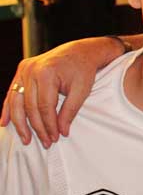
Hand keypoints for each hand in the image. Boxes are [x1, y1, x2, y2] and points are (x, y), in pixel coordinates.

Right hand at [0, 37, 115, 146]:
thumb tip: (61, 132)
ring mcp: (24, 70)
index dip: (49, 124)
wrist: (80, 51)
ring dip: (20, 123)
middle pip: (30, 106)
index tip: (55, 138)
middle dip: (37, 127)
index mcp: (47, 73)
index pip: (45, 106)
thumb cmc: (83, 70)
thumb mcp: (82, 91)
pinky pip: (12, 93)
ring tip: (26, 139)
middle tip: (45, 143)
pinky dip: (9, 109)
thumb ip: (70, 111)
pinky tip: (5, 123)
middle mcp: (31, 70)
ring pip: (17, 102)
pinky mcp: (21, 71)